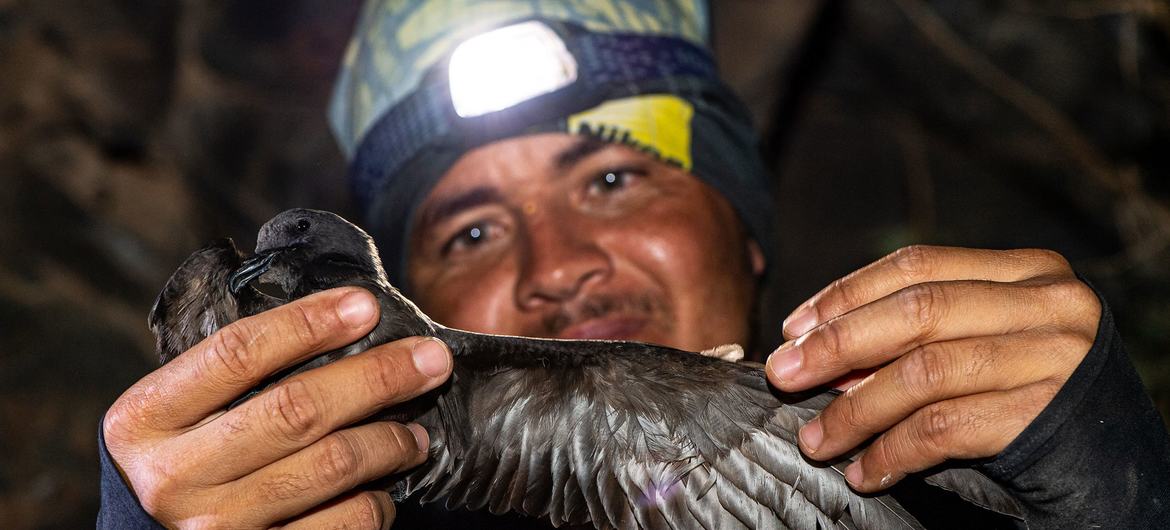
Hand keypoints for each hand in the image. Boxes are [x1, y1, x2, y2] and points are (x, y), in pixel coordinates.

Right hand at [103, 287, 452, 528]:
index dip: (308, 322)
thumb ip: (234, 375)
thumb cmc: (183, 465)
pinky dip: (376, 503)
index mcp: (144, 419)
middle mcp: (173, 477)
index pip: (237, 352)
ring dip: (391, 441)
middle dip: (379, 377)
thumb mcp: (178, 414)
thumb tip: (346, 318)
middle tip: (431, 359)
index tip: (367, 305)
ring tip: (415, 433)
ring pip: (332, 466)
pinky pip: (345, 523)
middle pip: (297, 409)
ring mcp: (214, 529)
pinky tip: (382, 490)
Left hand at [764, 246, 1099, 491]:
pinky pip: (945, 428)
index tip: (794, 328)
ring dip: (854, 412)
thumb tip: (817, 351)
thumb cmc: (1029, 393)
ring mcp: (1054, 357)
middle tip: (784, 376)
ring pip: (925, 373)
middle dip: (837, 346)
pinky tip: (865, 471)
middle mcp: (1047, 303)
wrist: (1113, 460)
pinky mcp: (1046, 414)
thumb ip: (917, 334)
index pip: (918, 265)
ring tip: (817, 440)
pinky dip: (893, 453)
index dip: (847, 294)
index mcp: (1026, 270)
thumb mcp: (982, 342)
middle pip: (917, 312)